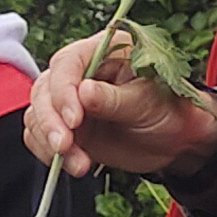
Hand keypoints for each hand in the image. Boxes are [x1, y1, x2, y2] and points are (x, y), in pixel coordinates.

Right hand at [23, 28, 216, 182]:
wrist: (178, 140)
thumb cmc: (172, 110)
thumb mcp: (149, 102)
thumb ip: (115, 99)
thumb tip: (83, 93)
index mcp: (103, 52)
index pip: (67, 63)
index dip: (64, 91)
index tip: (73, 120)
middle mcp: (81, 72)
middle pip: (45, 89)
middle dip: (50, 121)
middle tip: (65, 147)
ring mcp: (70, 100)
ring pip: (38, 114)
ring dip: (49, 142)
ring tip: (79, 164)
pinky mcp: (66, 127)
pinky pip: (41, 136)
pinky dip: (48, 153)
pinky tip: (73, 164)